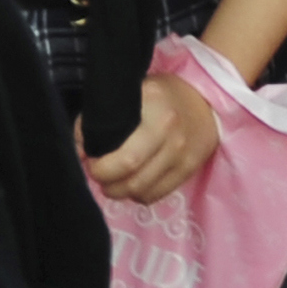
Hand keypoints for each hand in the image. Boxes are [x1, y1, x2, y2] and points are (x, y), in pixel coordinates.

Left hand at [83, 67, 221, 203]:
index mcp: (154, 109)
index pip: (123, 156)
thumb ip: (103, 116)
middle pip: (132, 179)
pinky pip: (155, 195)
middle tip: (98, 173)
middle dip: (106, 181)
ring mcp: (183, 155)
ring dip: (119, 191)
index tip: (89, 159)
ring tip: (113, 180)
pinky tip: (134, 181)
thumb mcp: (133, 92)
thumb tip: (79, 147)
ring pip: (141, 191)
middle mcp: (171, 134)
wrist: (207, 99)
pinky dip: (138, 194)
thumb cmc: (162, 95)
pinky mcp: (190, 169)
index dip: (99, 166)